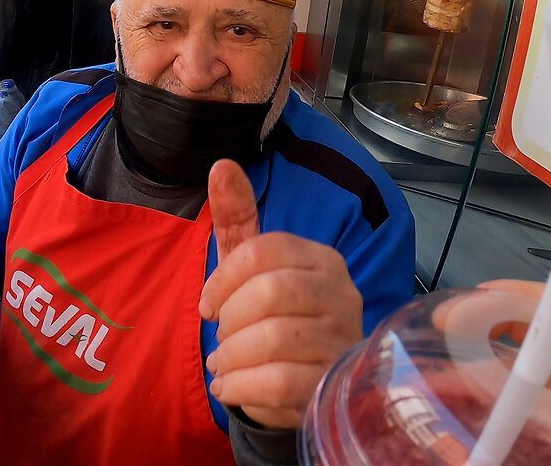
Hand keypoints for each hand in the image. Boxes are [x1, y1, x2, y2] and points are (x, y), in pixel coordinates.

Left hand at [198, 160, 363, 429]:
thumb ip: (236, 216)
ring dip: (232, 355)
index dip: (223, 278)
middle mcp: (341, 296)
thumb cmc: (269, 314)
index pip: (265, 251)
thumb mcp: (248, 265)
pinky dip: (240, 386)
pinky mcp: (332, 386)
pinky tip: (231, 386)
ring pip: (274, 339)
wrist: (298, 381)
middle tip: (222, 336)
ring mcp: (342, 342)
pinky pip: (278, 382)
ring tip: (225, 363)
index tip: (208, 304)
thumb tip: (222, 165)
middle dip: (230, 318)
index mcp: (321, 259)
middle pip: (270, 292)